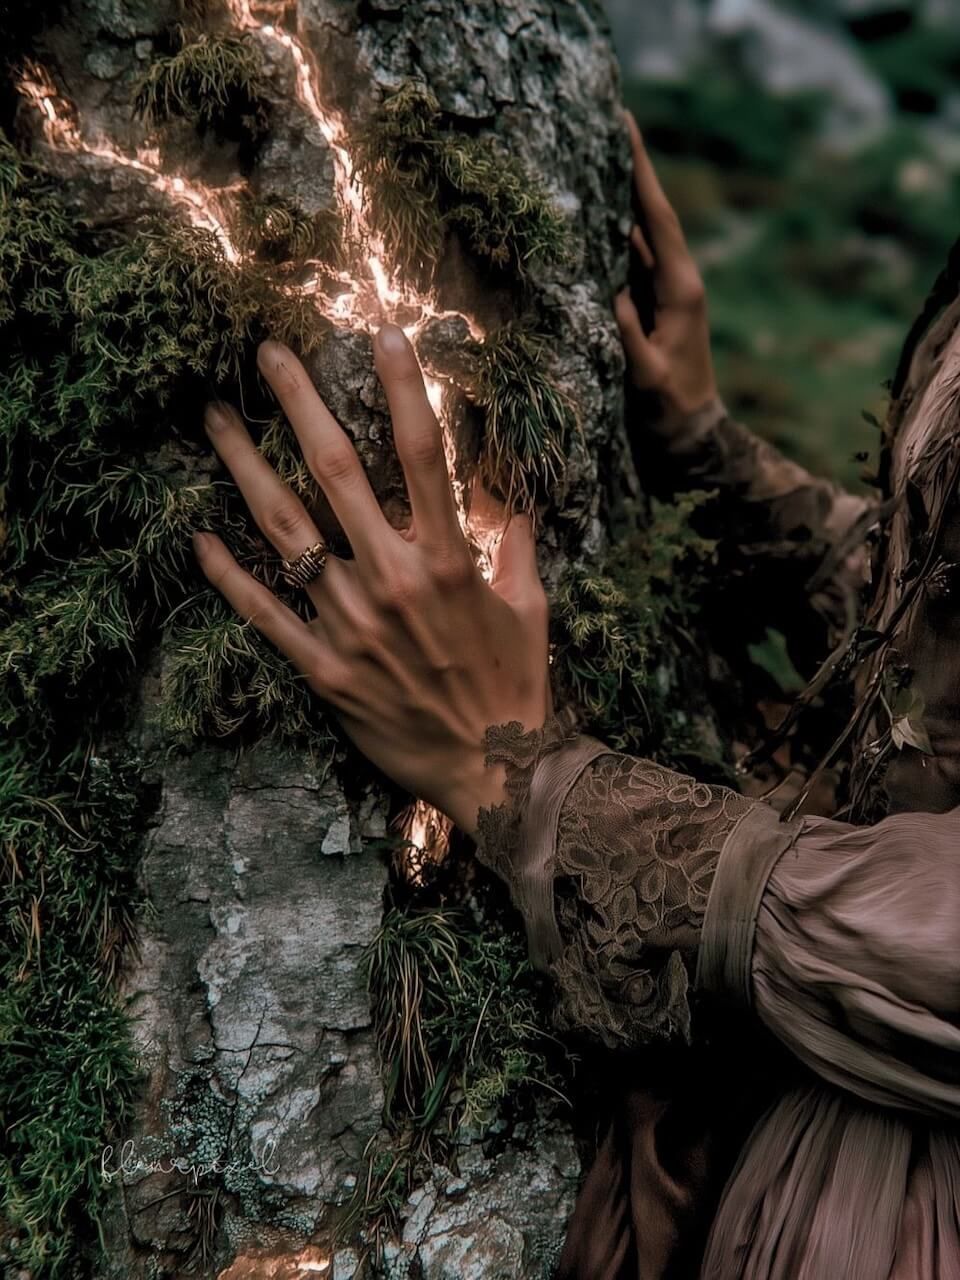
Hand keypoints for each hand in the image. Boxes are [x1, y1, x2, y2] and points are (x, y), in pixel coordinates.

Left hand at [192, 326, 549, 835]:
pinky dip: (229, 578)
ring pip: (285, 533)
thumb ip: (512, 544)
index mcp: (448, 559)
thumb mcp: (530, 606)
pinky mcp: (325, 670)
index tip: (381, 333)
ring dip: (245, 469)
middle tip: (265, 353)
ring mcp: (352, 625)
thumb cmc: (516, 683)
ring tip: (216, 421)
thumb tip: (508, 499)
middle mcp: (394, 580)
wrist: (496, 767)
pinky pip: (265, 617)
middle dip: (298, 403)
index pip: (424, 452)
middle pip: (336, 471)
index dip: (402, 386)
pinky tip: (199, 538)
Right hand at [615, 111, 716, 425]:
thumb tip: (609, 294)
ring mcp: (666, 291)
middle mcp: (677, 280)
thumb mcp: (649, 376)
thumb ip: (630, 335)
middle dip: (630, 171)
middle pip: (649, 215)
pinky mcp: (654, 304)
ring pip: (639, 235)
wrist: (693, 432)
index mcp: (681, 289)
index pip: (657, 219)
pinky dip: (613, 236)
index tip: (626, 128)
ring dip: (619, 200)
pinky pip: (631, 261)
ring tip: (594, 160)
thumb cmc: (672, 409)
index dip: (641, 173)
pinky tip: (594, 218)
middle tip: (607, 125)